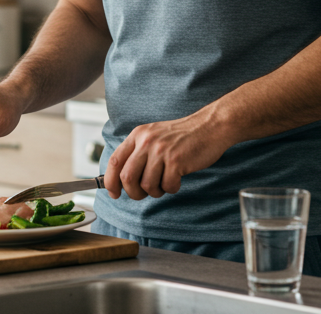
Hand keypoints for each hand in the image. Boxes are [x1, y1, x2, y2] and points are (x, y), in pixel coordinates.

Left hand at [103, 111, 235, 199]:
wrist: (209, 127)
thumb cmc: (182, 136)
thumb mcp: (154, 136)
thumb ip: (138, 152)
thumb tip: (122, 179)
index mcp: (138, 135)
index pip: (115, 161)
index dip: (110, 181)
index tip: (114, 193)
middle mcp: (146, 141)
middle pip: (127, 177)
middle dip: (133, 192)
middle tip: (143, 193)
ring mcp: (161, 150)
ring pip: (146, 185)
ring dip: (155, 192)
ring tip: (164, 183)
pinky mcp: (176, 160)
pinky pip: (167, 186)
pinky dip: (172, 188)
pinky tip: (177, 179)